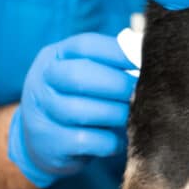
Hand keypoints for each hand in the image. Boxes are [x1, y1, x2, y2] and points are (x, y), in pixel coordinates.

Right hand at [8, 33, 137, 187]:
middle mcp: (41, 81)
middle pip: (78, 75)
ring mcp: (40, 113)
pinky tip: (120, 140)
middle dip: (117, 84)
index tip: (142, 62)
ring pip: (79, 111)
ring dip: (115, 114)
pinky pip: (84, 141)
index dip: (118, 53)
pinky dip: (109, 141)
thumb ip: (114, 63)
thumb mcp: (89, 74)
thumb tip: (148, 57)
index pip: (85, 45)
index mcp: (55, 56)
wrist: (46, 141)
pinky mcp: (50, 143)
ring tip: (134, 116)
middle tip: (141, 92)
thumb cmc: (81, 99)